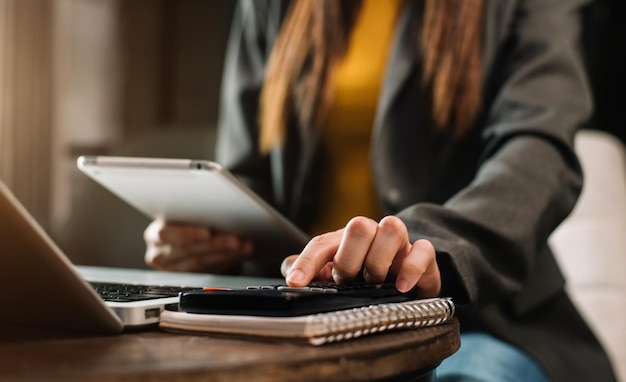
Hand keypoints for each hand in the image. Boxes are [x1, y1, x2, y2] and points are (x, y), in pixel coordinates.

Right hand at [144, 219, 252, 272]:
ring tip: (243, 246)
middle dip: (216, 244)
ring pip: (202, 262)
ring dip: (226, 253)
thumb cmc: (183, 219)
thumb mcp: (182, 214)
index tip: (208, 233)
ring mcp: (174, 269)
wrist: (183, 236)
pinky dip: (229, 260)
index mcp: (155, 234)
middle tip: (236, 240)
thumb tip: (217, 208)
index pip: (167, 234)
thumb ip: (192, 213)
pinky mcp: (189, 277)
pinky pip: (211, 270)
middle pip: (189, 251)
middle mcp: (160, 254)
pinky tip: (242, 252)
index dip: (189, 234)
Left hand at [281, 216, 440, 296]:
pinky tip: (402, 287)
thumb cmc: (365, 277)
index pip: (322, 244)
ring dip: (379, 259)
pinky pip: (424, 250)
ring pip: (392, 227)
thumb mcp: (336, 277)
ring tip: (375, 282)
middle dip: (349, 258)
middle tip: (347, 281)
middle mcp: (372, 235)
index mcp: (346, 240)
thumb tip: (289, 272)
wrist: (407, 281)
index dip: (307, 262)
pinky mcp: (424, 256)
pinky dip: (411, 268)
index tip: (296, 283)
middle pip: (358, 225)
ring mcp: (399, 243)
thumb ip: (311, 272)